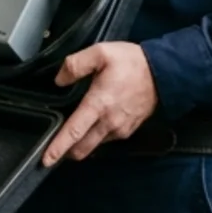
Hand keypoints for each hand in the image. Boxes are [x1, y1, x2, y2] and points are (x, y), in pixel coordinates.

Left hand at [44, 41, 157, 165]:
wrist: (165, 72)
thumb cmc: (132, 62)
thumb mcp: (100, 52)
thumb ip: (75, 65)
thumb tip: (59, 80)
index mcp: (99, 104)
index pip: (74, 132)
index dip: (58, 148)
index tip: (46, 160)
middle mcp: (109, 122)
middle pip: (82, 148)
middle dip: (65, 152)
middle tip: (52, 149)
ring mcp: (120, 129)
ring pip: (93, 146)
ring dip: (80, 145)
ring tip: (70, 135)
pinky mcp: (128, 130)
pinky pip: (106, 140)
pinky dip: (94, 138)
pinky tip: (90, 126)